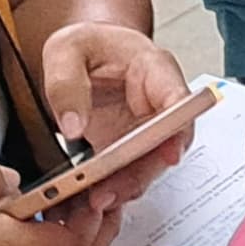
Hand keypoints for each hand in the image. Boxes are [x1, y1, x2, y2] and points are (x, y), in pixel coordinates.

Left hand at [40, 19, 193, 187]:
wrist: (85, 56)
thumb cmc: (87, 46)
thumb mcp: (66, 49)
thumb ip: (67, 83)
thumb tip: (74, 125)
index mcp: (153, 68)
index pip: (178, 99)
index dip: (178, 129)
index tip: (169, 153)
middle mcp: (158, 102)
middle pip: (167, 143)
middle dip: (143, 172)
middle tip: (113, 190)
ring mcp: (147, 129)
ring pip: (149, 165)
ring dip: (127, 186)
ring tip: (98, 199)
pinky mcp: (131, 149)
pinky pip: (130, 173)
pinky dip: (114, 188)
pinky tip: (92, 197)